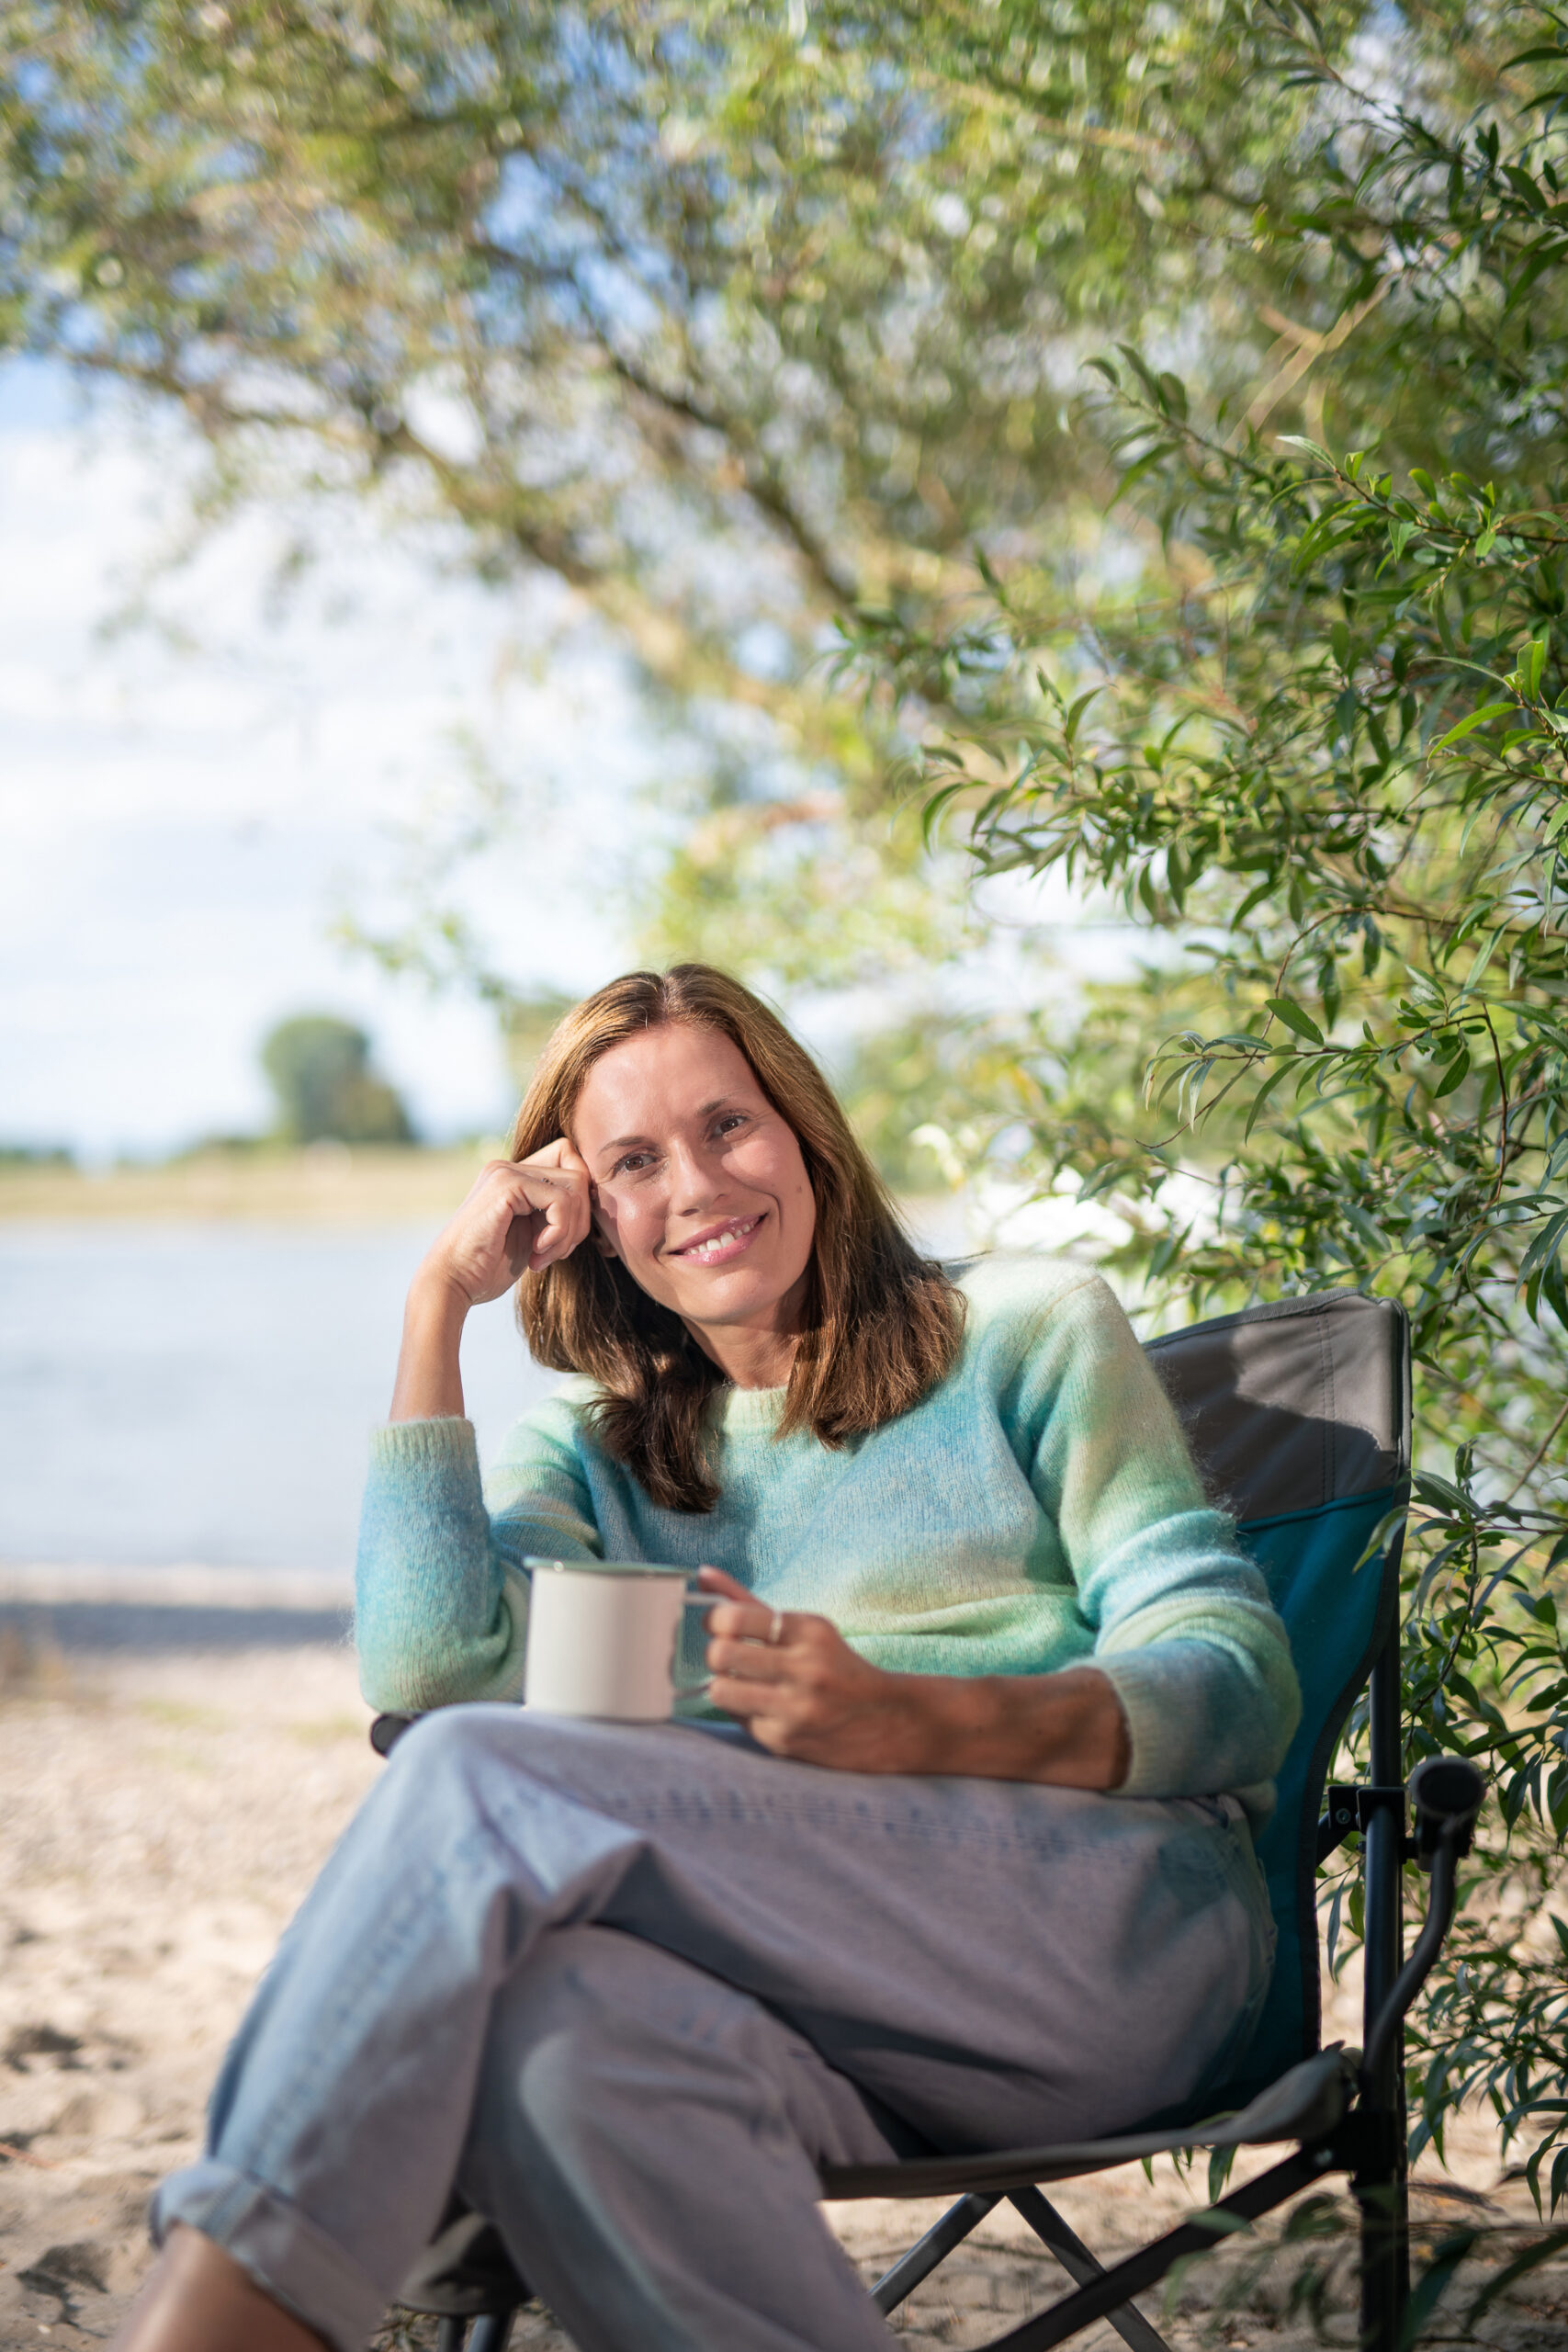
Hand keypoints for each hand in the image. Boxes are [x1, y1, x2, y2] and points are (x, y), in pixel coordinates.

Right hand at [419, 1143, 592, 1307]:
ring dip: (569, 1230)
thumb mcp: (531, 1237)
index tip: (564, 1239)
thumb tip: (594, 1202)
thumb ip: (554, 1216)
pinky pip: (561, 1201)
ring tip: (544, 1257)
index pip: (570, 1163)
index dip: (580, 1200)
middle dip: (580, 1219)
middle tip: (556, 1253)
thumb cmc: (486, 1269)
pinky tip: (536, 1254)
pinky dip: (559, 1233)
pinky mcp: (506, 1184)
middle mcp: (509, 1167)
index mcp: (514, 1177)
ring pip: (576, 1185)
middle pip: (579, 1172)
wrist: (450, 1284)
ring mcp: (506, 1171)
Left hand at [695, 1567, 936, 1772]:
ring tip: (741, 1683)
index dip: (714, 1620)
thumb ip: (747, 1601)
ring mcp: (794, 1709)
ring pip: (720, 1691)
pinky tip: (766, 1708)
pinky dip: (744, 1712)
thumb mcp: (801, 1628)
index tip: (719, 1625)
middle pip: (719, 1654)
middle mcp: (804, 1669)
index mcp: (809, 1630)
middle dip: (715, 1654)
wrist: (886, 1721)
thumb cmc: (833, 1665)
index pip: (734, 1617)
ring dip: (723, 1685)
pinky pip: (738, 1719)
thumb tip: (701, 1573)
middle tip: (726, 1656)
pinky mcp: (784, 1742)